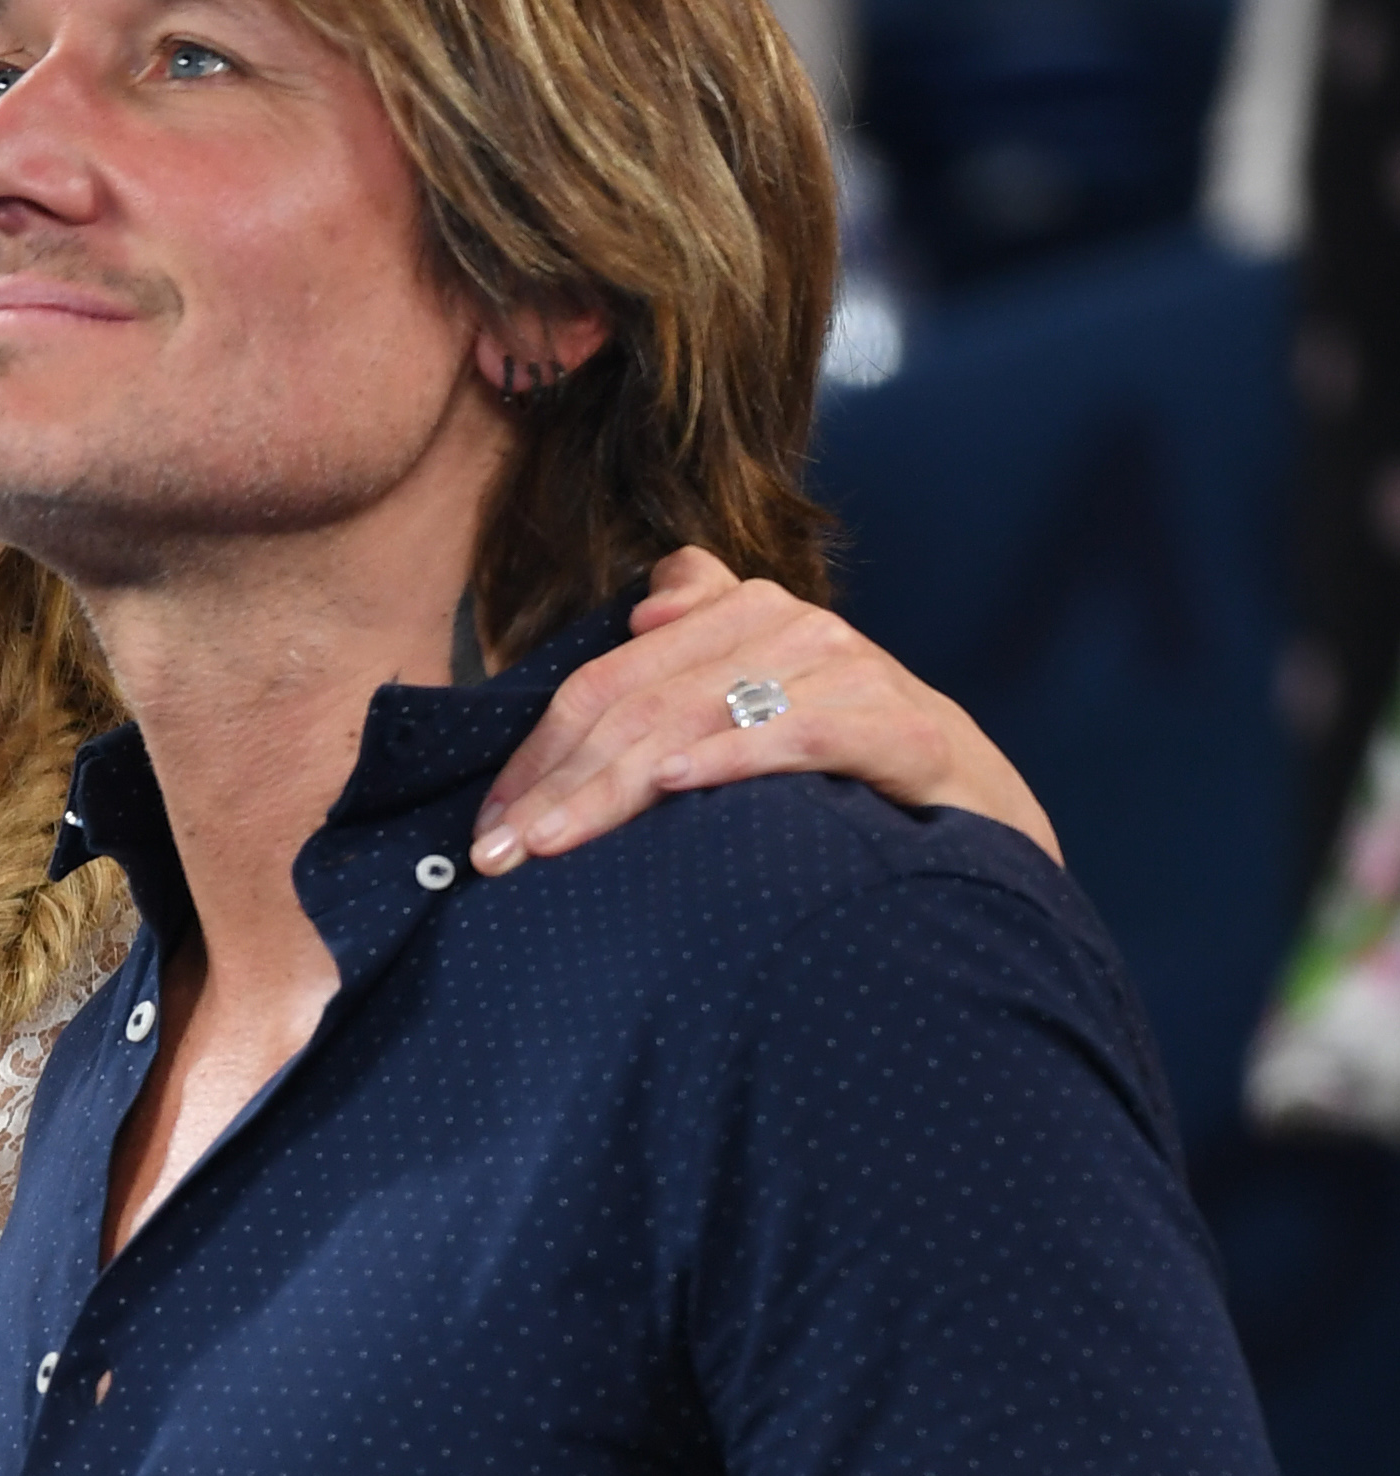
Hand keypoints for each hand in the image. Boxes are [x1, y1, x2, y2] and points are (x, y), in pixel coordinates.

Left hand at [469, 547, 1061, 872]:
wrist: (986, 820)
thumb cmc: (846, 782)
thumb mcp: (752, 721)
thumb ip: (687, 674)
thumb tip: (638, 618)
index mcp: (739, 618)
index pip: (606, 679)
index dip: (537, 753)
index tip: (488, 833)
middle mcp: (790, 629)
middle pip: (639, 699)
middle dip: (558, 782)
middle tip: (501, 857)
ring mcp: (850, 673)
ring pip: (702, 714)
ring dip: (616, 782)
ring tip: (553, 842)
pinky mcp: (902, 731)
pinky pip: (803, 733)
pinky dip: (737, 755)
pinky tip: (677, 783)